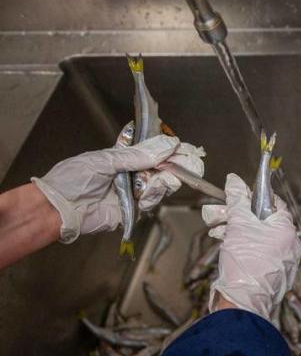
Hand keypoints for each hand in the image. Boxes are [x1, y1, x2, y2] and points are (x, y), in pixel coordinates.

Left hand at [32, 135, 204, 243]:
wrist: (58, 208)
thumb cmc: (72, 180)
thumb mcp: (104, 160)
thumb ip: (136, 156)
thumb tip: (165, 145)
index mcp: (121, 158)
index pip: (150, 151)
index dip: (166, 148)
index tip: (180, 145)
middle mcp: (129, 174)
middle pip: (160, 168)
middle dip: (174, 164)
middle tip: (188, 160)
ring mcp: (132, 192)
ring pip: (160, 184)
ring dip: (165, 179)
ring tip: (165, 176)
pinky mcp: (132, 210)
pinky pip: (151, 201)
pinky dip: (154, 194)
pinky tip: (150, 189)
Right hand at [201, 173, 300, 320]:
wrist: (243, 302)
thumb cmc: (244, 262)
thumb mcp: (238, 224)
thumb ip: (237, 199)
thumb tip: (234, 180)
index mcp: (287, 229)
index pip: (275, 203)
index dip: (254, 197)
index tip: (238, 197)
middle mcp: (291, 244)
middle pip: (263, 220)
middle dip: (238, 215)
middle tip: (219, 214)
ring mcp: (284, 260)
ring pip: (259, 237)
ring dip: (236, 230)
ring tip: (217, 231)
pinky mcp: (275, 273)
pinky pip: (260, 252)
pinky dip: (244, 246)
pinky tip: (227, 246)